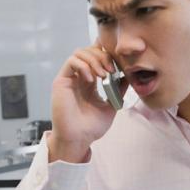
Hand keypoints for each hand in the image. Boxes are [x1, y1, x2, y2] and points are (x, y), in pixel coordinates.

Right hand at [48, 42, 125, 163]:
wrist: (79, 139)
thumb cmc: (92, 126)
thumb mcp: (112, 104)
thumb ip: (119, 89)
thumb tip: (128, 74)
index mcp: (90, 80)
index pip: (96, 56)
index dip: (107, 54)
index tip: (118, 64)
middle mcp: (78, 76)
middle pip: (89, 50)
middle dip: (103, 56)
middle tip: (111, 70)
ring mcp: (69, 78)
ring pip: (80, 52)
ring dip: (94, 60)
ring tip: (103, 75)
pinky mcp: (61, 81)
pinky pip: (71, 62)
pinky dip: (83, 66)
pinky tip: (92, 79)